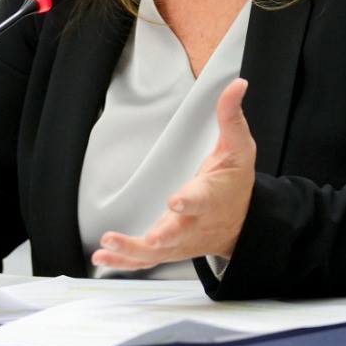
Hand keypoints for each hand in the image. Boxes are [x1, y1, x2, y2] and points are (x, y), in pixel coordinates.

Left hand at [92, 77, 255, 272]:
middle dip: (161, 237)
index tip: (176, 201)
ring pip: (157, 253)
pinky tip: (102, 257)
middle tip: (147, 239)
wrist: (243, 224)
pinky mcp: (168, 250)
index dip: (190, 201)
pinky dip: (125, 261)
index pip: (202, 198)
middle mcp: (195, 223)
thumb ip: (232, 116)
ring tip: (106, 246)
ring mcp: (181, 241)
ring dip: (132, 252)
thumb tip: (237, 84)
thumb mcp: (239, 147)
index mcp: (212, 195)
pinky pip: (146, 260)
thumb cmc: (236, 182)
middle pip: (177, 234)